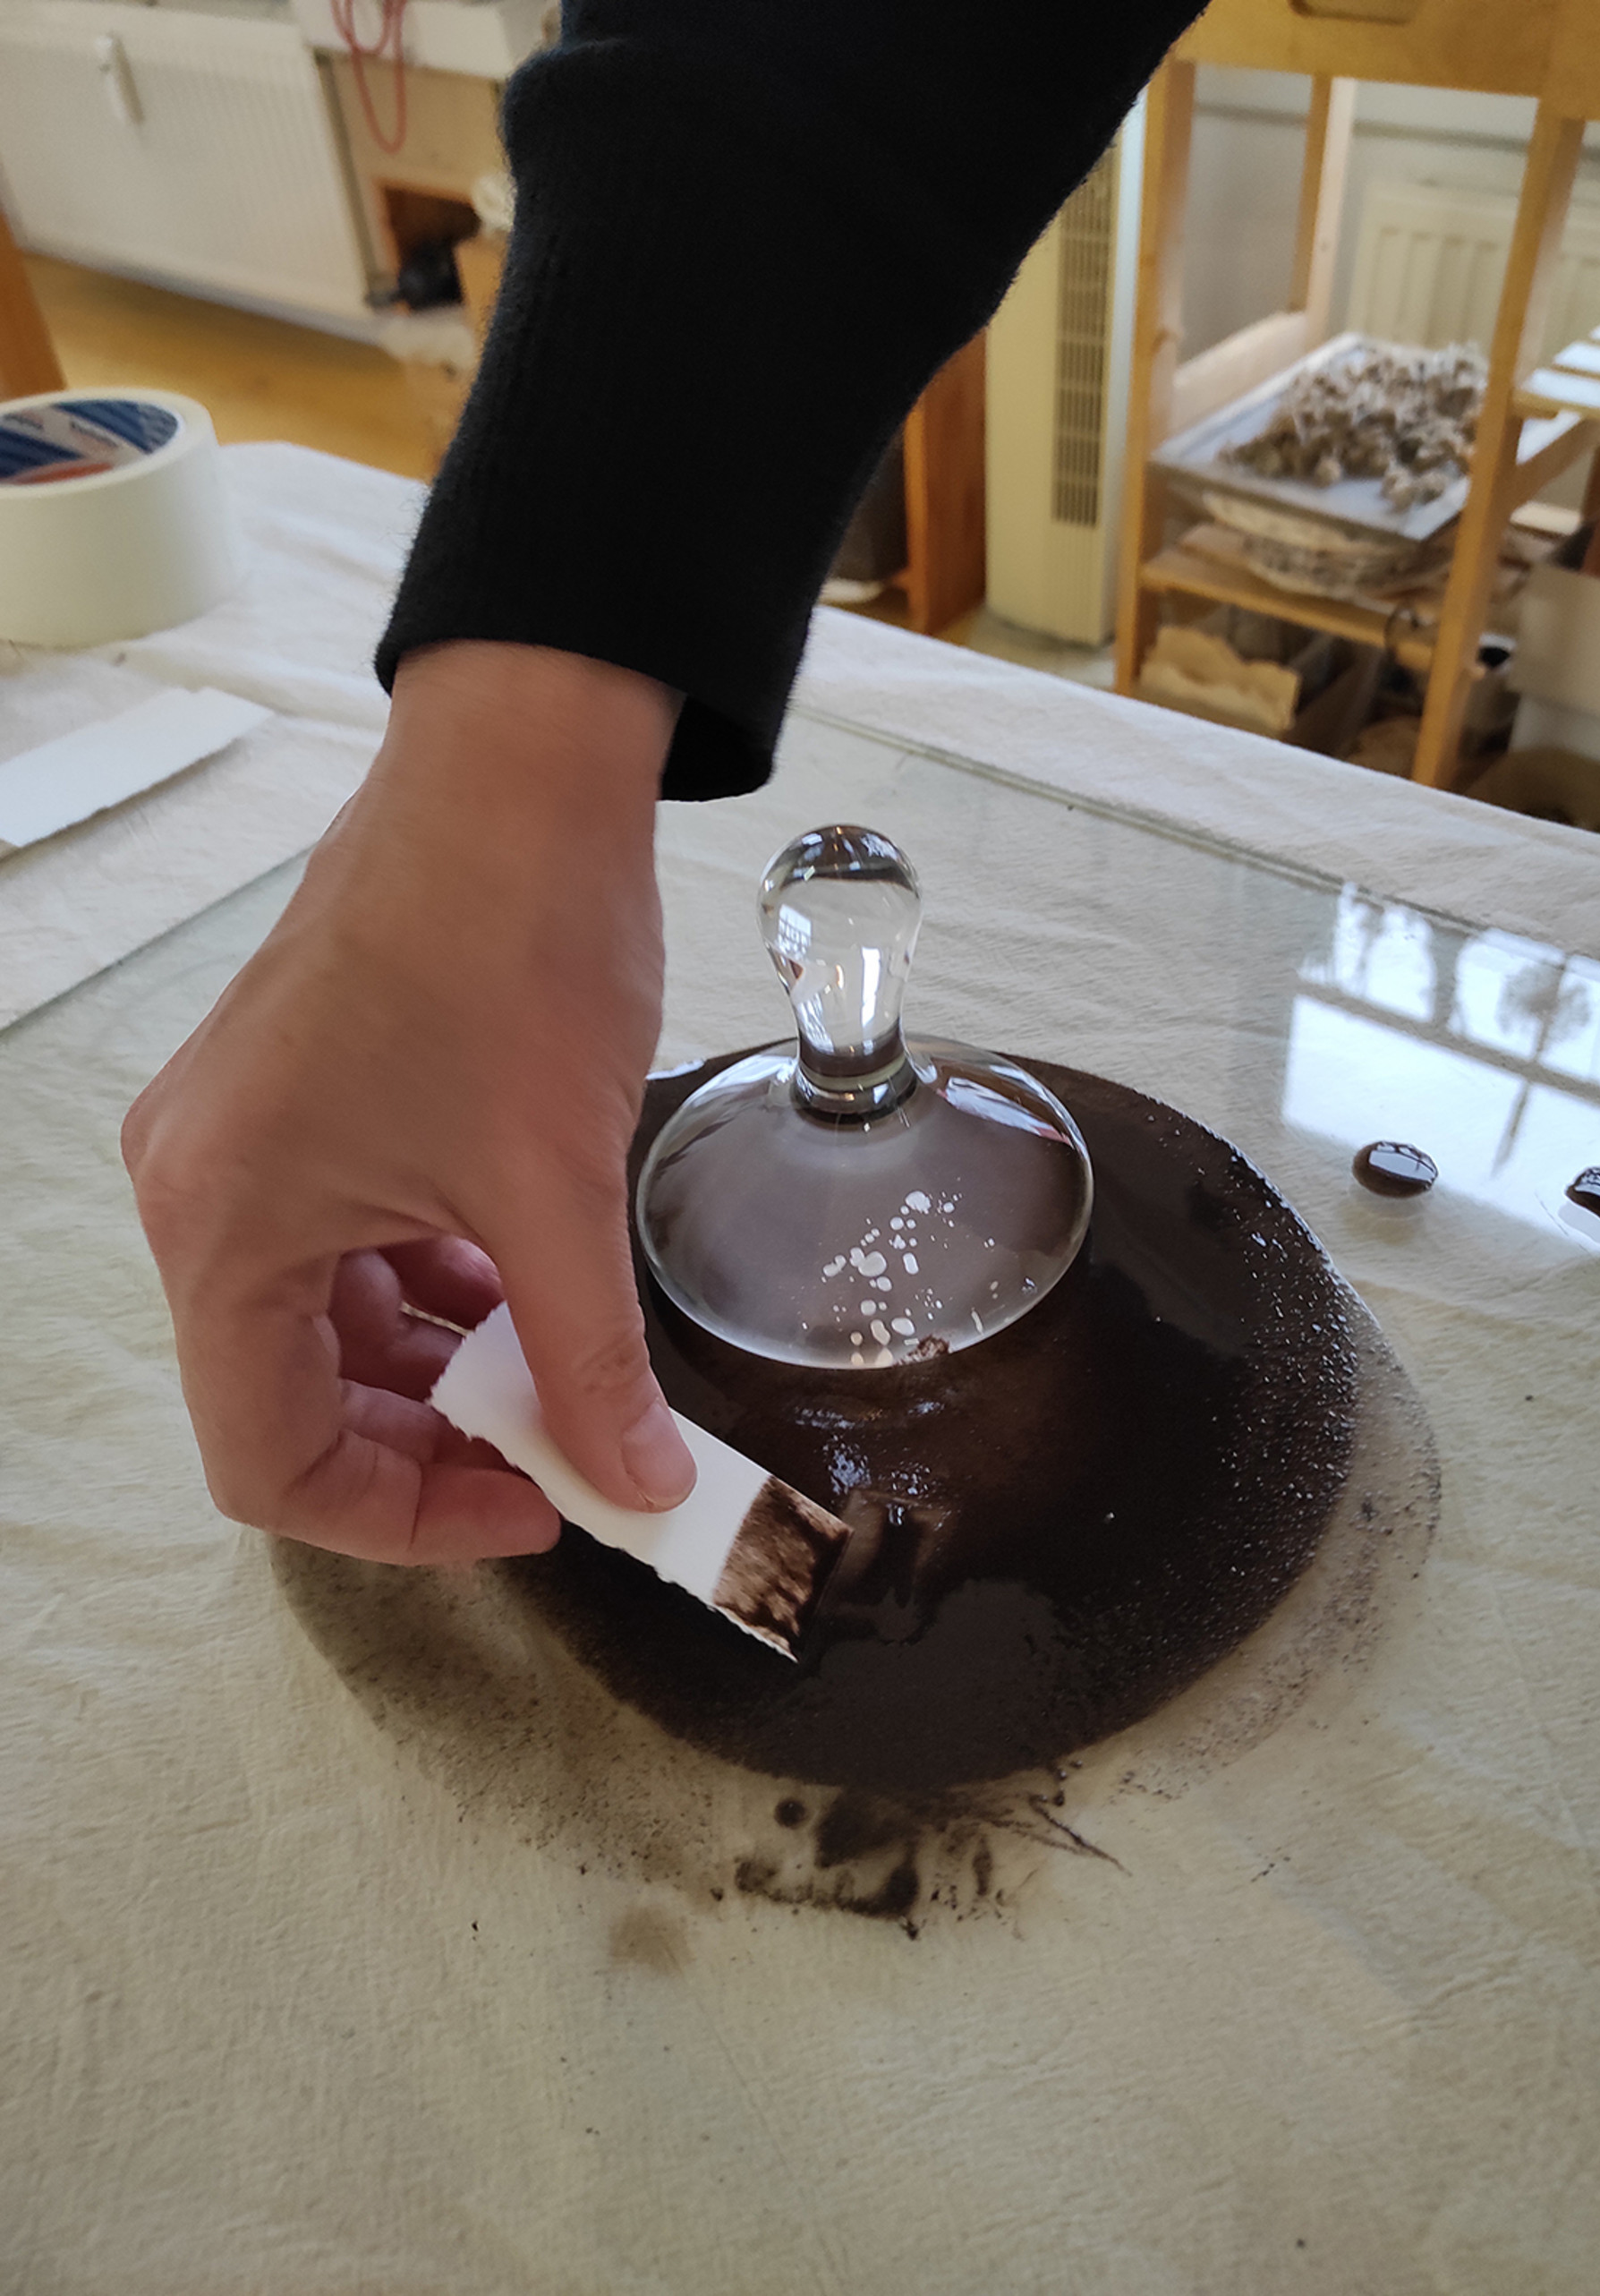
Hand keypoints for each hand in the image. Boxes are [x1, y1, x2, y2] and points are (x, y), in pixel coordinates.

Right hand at [122, 642, 697, 1565]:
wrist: (517, 767)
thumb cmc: (515, 951)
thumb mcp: (557, 1188)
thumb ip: (593, 1362)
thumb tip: (644, 1489)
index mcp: (224, 1226)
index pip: (271, 1462)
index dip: (406, 1517)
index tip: (535, 1506)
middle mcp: (197, 1189)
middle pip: (291, 1397)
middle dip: (431, 1443)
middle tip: (562, 1454)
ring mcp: (237, 1138)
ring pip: (325, 1322)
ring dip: (441, 1363)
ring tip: (561, 1369)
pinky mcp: (292, 1098)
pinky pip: (344, 1242)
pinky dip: (432, 1284)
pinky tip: (526, 1283)